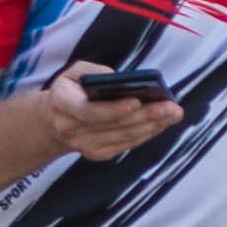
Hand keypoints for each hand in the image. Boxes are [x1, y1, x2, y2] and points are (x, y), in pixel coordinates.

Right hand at [42, 82, 181, 162]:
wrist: (53, 120)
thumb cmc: (70, 90)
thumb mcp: (74, 72)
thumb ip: (93, 72)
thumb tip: (119, 79)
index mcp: (63, 105)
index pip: (90, 112)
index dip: (115, 109)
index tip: (138, 101)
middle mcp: (72, 130)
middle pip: (115, 126)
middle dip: (146, 116)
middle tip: (171, 107)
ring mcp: (85, 146)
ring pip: (124, 137)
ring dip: (152, 126)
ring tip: (173, 114)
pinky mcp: (98, 154)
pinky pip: (126, 144)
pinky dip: (146, 134)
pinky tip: (162, 124)